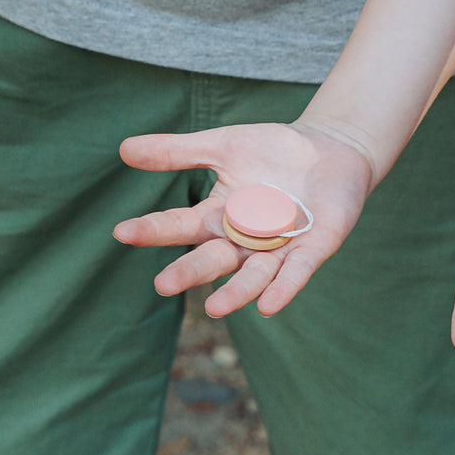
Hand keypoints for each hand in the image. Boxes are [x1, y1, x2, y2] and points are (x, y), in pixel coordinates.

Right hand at [113, 116, 375, 317]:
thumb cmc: (273, 150)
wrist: (332, 147)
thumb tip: (122, 149)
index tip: (122, 232)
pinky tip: (268, 306)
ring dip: (236, 292)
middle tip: (163, 284)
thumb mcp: (222, 145)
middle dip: (190, 271)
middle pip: (214, 258)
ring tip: (215, 308)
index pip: (182, 226)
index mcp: (220, 217)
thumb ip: (177, 152)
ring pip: (254, 275)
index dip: (154, 230)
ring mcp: (280, 246)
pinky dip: (284, 288)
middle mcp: (246, 239)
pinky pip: (297, 272)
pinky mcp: (315, 247)